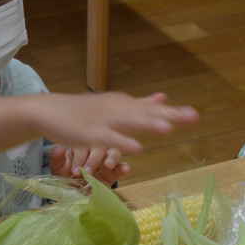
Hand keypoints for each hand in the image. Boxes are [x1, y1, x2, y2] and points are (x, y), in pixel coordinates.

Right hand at [23, 91, 199, 153]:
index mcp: (125, 104)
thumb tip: (164, 98)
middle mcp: (118, 109)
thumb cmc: (84, 112)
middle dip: (170, 115)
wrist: (49, 110)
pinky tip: (137, 147)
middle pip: (147, 113)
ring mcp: (104, 120)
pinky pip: (110, 138)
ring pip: (131, 122)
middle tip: (193, 117)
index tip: (196, 115)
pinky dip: (123, 142)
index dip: (175, 112)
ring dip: (150, 124)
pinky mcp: (90, 132)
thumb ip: (141, 104)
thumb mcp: (115, 105)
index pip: (153, 110)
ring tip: (169, 129)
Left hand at [49, 145, 130, 185]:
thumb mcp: (57, 167)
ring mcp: (106, 160)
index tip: (74, 170)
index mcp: (81, 145)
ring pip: (114, 152)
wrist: (73, 193)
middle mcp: (95, 150)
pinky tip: (126, 169)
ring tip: (108, 165)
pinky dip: (125, 167)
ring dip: (112, 157)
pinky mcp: (114, 172)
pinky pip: (122, 167)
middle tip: (88, 171)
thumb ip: (56, 158)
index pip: (83, 145)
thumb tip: (59, 148)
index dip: (79, 157)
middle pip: (101, 145)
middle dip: (94, 158)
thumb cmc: (65, 175)